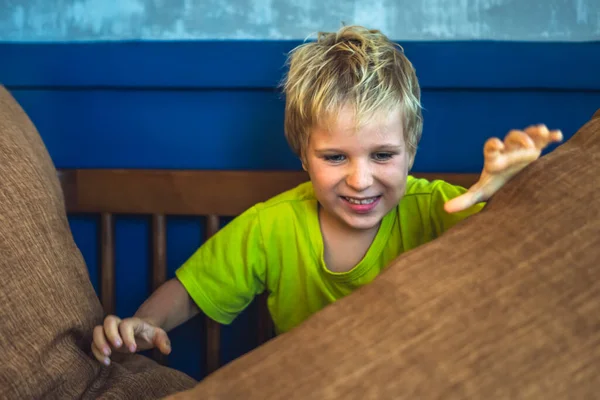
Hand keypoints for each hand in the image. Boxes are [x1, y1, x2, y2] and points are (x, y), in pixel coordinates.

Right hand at [91, 315, 171, 365]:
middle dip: (109, 334)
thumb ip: (163, 341)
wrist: (141, 332)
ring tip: (108, 357)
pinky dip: (96, 352)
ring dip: (99, 343)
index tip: (132, 349)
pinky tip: (106, 362)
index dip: (127, 336)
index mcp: (133, 322)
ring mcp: (109, 332)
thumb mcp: (159, 336)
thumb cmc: (149, 334)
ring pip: (97, 331)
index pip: (126, 324)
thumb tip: (167, 350)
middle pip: (108, 321)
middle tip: (115, 349)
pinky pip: (94, 343)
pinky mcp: (104, 341)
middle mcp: (119, 324)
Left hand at [445, 124, 562, 212]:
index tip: (496, 145)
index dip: (493, 146)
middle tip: (527, 146)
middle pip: (512, 137)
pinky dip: (550, 136)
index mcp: (495, 157)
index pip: (491, 148)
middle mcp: (509, 149)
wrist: (511, 181)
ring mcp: (522, 148)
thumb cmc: (496, 185)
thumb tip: (445, 209)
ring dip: (535, 133)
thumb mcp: (482, 192)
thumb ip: (465, 199)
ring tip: (543, 132)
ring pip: (528, 134)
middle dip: (519, 138)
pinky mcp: (537, 149)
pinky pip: (543, 139)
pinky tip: (557, 136)